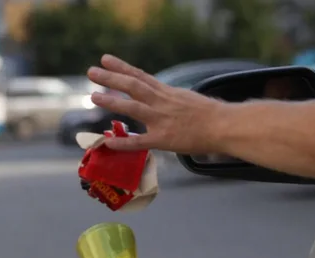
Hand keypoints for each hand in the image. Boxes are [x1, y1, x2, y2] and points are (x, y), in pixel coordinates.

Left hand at [87, 55, 225, 153]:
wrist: (223, 125)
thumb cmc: (210, 114)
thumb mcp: (187, 98)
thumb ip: (171, 98)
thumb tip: (161, 97)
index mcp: (167, 92)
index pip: (140, 76)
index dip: (121, 67)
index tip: (105, 60)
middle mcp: (161, 102)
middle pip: (132, 86)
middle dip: (110, 78)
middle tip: (91, 73)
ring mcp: (160, 120)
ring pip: (132, 107)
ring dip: (112, 101)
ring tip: (94, 96)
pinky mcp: (163, 139)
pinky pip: (138, 141)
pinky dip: (123, 142)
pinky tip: (109, 142)